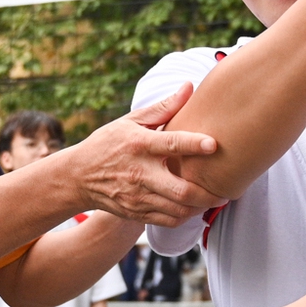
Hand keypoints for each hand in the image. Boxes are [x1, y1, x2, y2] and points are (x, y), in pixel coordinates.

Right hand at [64, 84, 224, 226]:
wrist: (78, 176)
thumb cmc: (109, 143)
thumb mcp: (130, 121)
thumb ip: (163, 107)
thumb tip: (189, 86)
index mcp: (139, 145)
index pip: (170, 144)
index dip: (193, 144)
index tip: (214, 144)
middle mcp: (139, 173)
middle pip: (180, 189)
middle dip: (207, 192)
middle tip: (227, 189)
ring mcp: (137, 196)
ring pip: (178, 209)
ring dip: (200, 206)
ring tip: (216, 198)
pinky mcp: (136, 212)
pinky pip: (169, 220)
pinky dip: (186, 216)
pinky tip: (195, 206)